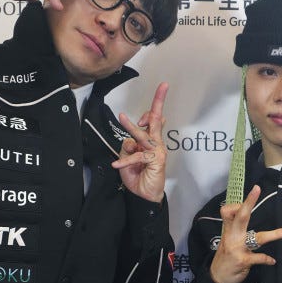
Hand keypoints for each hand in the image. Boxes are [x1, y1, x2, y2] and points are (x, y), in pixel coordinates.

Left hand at [111, 82, 168, 202]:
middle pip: (157, 119)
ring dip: (131, 127)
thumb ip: (128, 146)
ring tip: (122, 117)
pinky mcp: (156, 161)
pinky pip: (137, 156)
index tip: (160, 90)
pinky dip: (125, 161)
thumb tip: (129, 140)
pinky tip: (117, 164)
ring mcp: (158, 151)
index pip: (153, 120)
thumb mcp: (127, 158)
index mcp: (150, 140)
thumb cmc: (137, 176)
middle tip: (164, 86)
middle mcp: (156, 143)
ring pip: (144, 135)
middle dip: (159, 101)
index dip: (152, 108)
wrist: (144, 196)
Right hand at [209, 185, 281, 282]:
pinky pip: (259, 257)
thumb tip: (245, 211)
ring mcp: (237, 248)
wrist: (217, 278)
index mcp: (228, 229)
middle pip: (241, 216)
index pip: (228, 211)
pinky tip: (272, 261)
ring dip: (276, 234)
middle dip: (249, 202)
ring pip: (259, 237)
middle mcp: (232, 236)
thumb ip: (236, 228)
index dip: (236, 205)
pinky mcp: (242, 260)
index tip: (244, 202)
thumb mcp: (227, 240)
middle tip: (257, 189)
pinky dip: (267, 259)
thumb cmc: (225, 257)